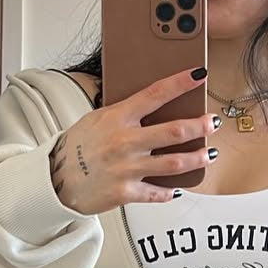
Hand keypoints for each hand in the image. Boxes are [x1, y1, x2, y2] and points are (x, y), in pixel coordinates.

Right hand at [49, 67, 217, 214]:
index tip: (199, 74)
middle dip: (199, 125)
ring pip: (174, 164)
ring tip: (209, 154)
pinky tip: (180, 188)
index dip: (181, 82)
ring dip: (197, 158)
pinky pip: (157, 192)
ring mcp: (127, 168)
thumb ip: (125, 113)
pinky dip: (171, 191)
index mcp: (117, 117)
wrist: (55, 179)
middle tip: (212, 122)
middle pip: (173, 131)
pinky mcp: (126, 192)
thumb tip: (154, 103)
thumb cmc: (77, 146)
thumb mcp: (97, 119)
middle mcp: (125, 142)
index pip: (155, 94)